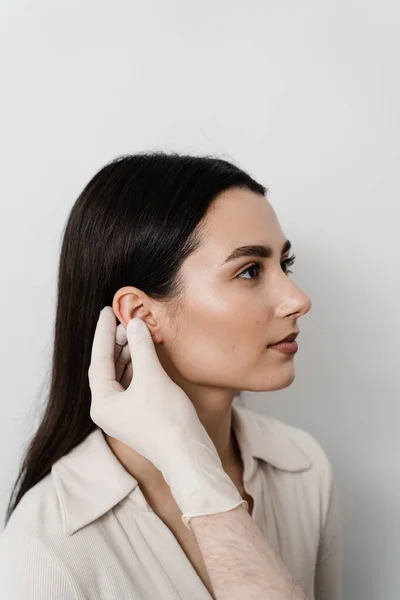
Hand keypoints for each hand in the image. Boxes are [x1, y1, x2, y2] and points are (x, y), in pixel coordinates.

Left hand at [88, 306, 246, 528]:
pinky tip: (144, 353)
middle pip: (107, 367)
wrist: (188, 455)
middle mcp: (108, 410)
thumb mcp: (151, 377)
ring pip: (120, 375)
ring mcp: (123, 414)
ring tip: (136, 332)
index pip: (99, 360)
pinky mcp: (138, 415)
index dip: (103, 333)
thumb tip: (135, 324)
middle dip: (117, 342)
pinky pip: (132, 384)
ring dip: (128, 353)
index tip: (107, 311)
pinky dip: (137, 366)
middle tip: (126, 319)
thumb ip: (140, 347)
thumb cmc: (168, 420)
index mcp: (102, 403)